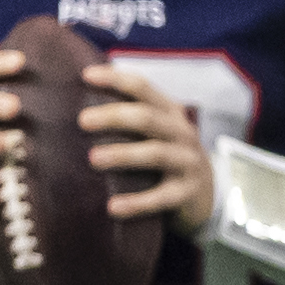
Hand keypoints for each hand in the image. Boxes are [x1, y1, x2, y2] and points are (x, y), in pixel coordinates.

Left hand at [82, 63, 213, 232]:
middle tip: (82, 121)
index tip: (86, 76)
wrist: (206, 193)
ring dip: (123, 154)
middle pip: (147, 118)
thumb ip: (129, 115)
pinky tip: (113, 207)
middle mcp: (182, 133)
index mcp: (170, 113)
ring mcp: (187, 163)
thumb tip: (78, 102)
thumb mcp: (156, 131)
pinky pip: (161, 198)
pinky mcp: (187, 194)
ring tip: (93, 158)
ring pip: (155, 154)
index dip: (116, 80)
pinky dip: (137, 203)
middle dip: (114, 116)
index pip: (143, 88)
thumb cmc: (166, 155)